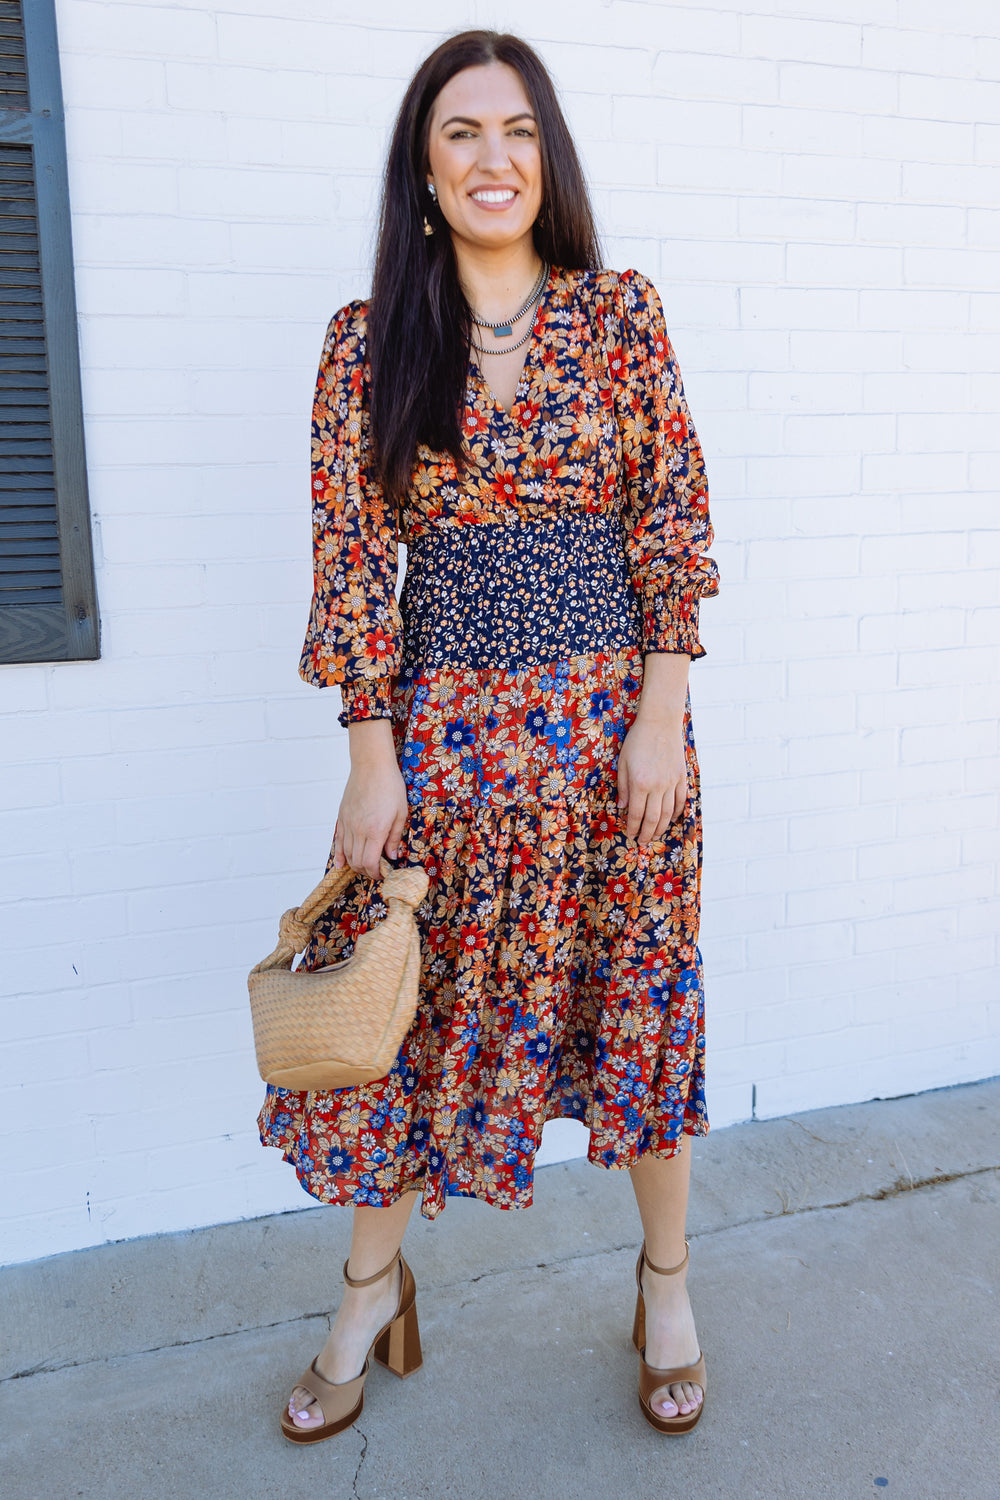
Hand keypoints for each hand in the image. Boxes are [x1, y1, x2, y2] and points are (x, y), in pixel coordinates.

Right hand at [334, 720, 407, 878]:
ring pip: (347, 854)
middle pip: (357, 862)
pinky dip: (338, 855)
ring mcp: (347, 824)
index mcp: (375, 831)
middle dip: (367, 871)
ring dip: (355, 864)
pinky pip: (338, 841)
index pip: (370, 863)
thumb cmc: (390, 787)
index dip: (376, 874)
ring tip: (365, 866)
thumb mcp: (400, 813)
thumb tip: (392, 856)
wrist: (371, 765)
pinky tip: (340, 864)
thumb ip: (394, 837)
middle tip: (377, 870)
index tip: (384, 874)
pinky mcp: (341, 817)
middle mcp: (358, 830)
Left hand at [617, 713, 686, 844]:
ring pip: (668, 813)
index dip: (632, 827)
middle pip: (653, 818)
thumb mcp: (623, 763)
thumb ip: (622, 786)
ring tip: (655, 835)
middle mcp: (657, 786)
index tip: (630, 835)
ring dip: (662, 827)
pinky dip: (677, 813)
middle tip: (642, 842)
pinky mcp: (681, 777)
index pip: (635, 813)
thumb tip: (622, 806)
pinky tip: (672, 819)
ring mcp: (671, 783)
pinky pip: (680, 800)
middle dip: (646, 833)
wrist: (660, 723)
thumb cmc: (637, 741)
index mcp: (639, 783)